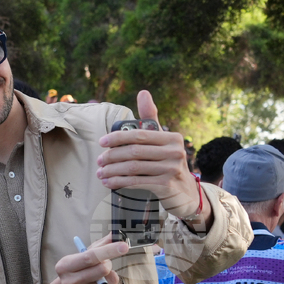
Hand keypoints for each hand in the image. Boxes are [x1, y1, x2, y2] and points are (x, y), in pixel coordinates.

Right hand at [37, 235, 127, 283]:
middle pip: (102, 269)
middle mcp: (69, 283)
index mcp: (64, 267)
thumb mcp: (82, 256)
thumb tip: (116, 233)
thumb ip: (99, 245)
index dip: (108, 250)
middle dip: (108, 264)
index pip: (89, 257)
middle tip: (104, 265)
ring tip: (102, 277)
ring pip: (109, 282)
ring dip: (111, 277)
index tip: (124, 246)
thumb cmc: (78, 271)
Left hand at [97, 90, 208, 222]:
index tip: (101, 142)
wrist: (184, 191)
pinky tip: (108, 182)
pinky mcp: (166, 186)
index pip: (139, 135)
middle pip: (134, 152)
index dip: (117, 137)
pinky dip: (119, 182)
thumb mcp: (162, 140)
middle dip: (112, 156)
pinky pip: (136, 182)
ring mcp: (171, 170)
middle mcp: (175, 152)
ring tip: (100, 172)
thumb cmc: (167, 161)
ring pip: (133, 168)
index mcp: (172, 138)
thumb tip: (143, 92)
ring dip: (112, 170)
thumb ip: (150, 118)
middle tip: (99, 160)